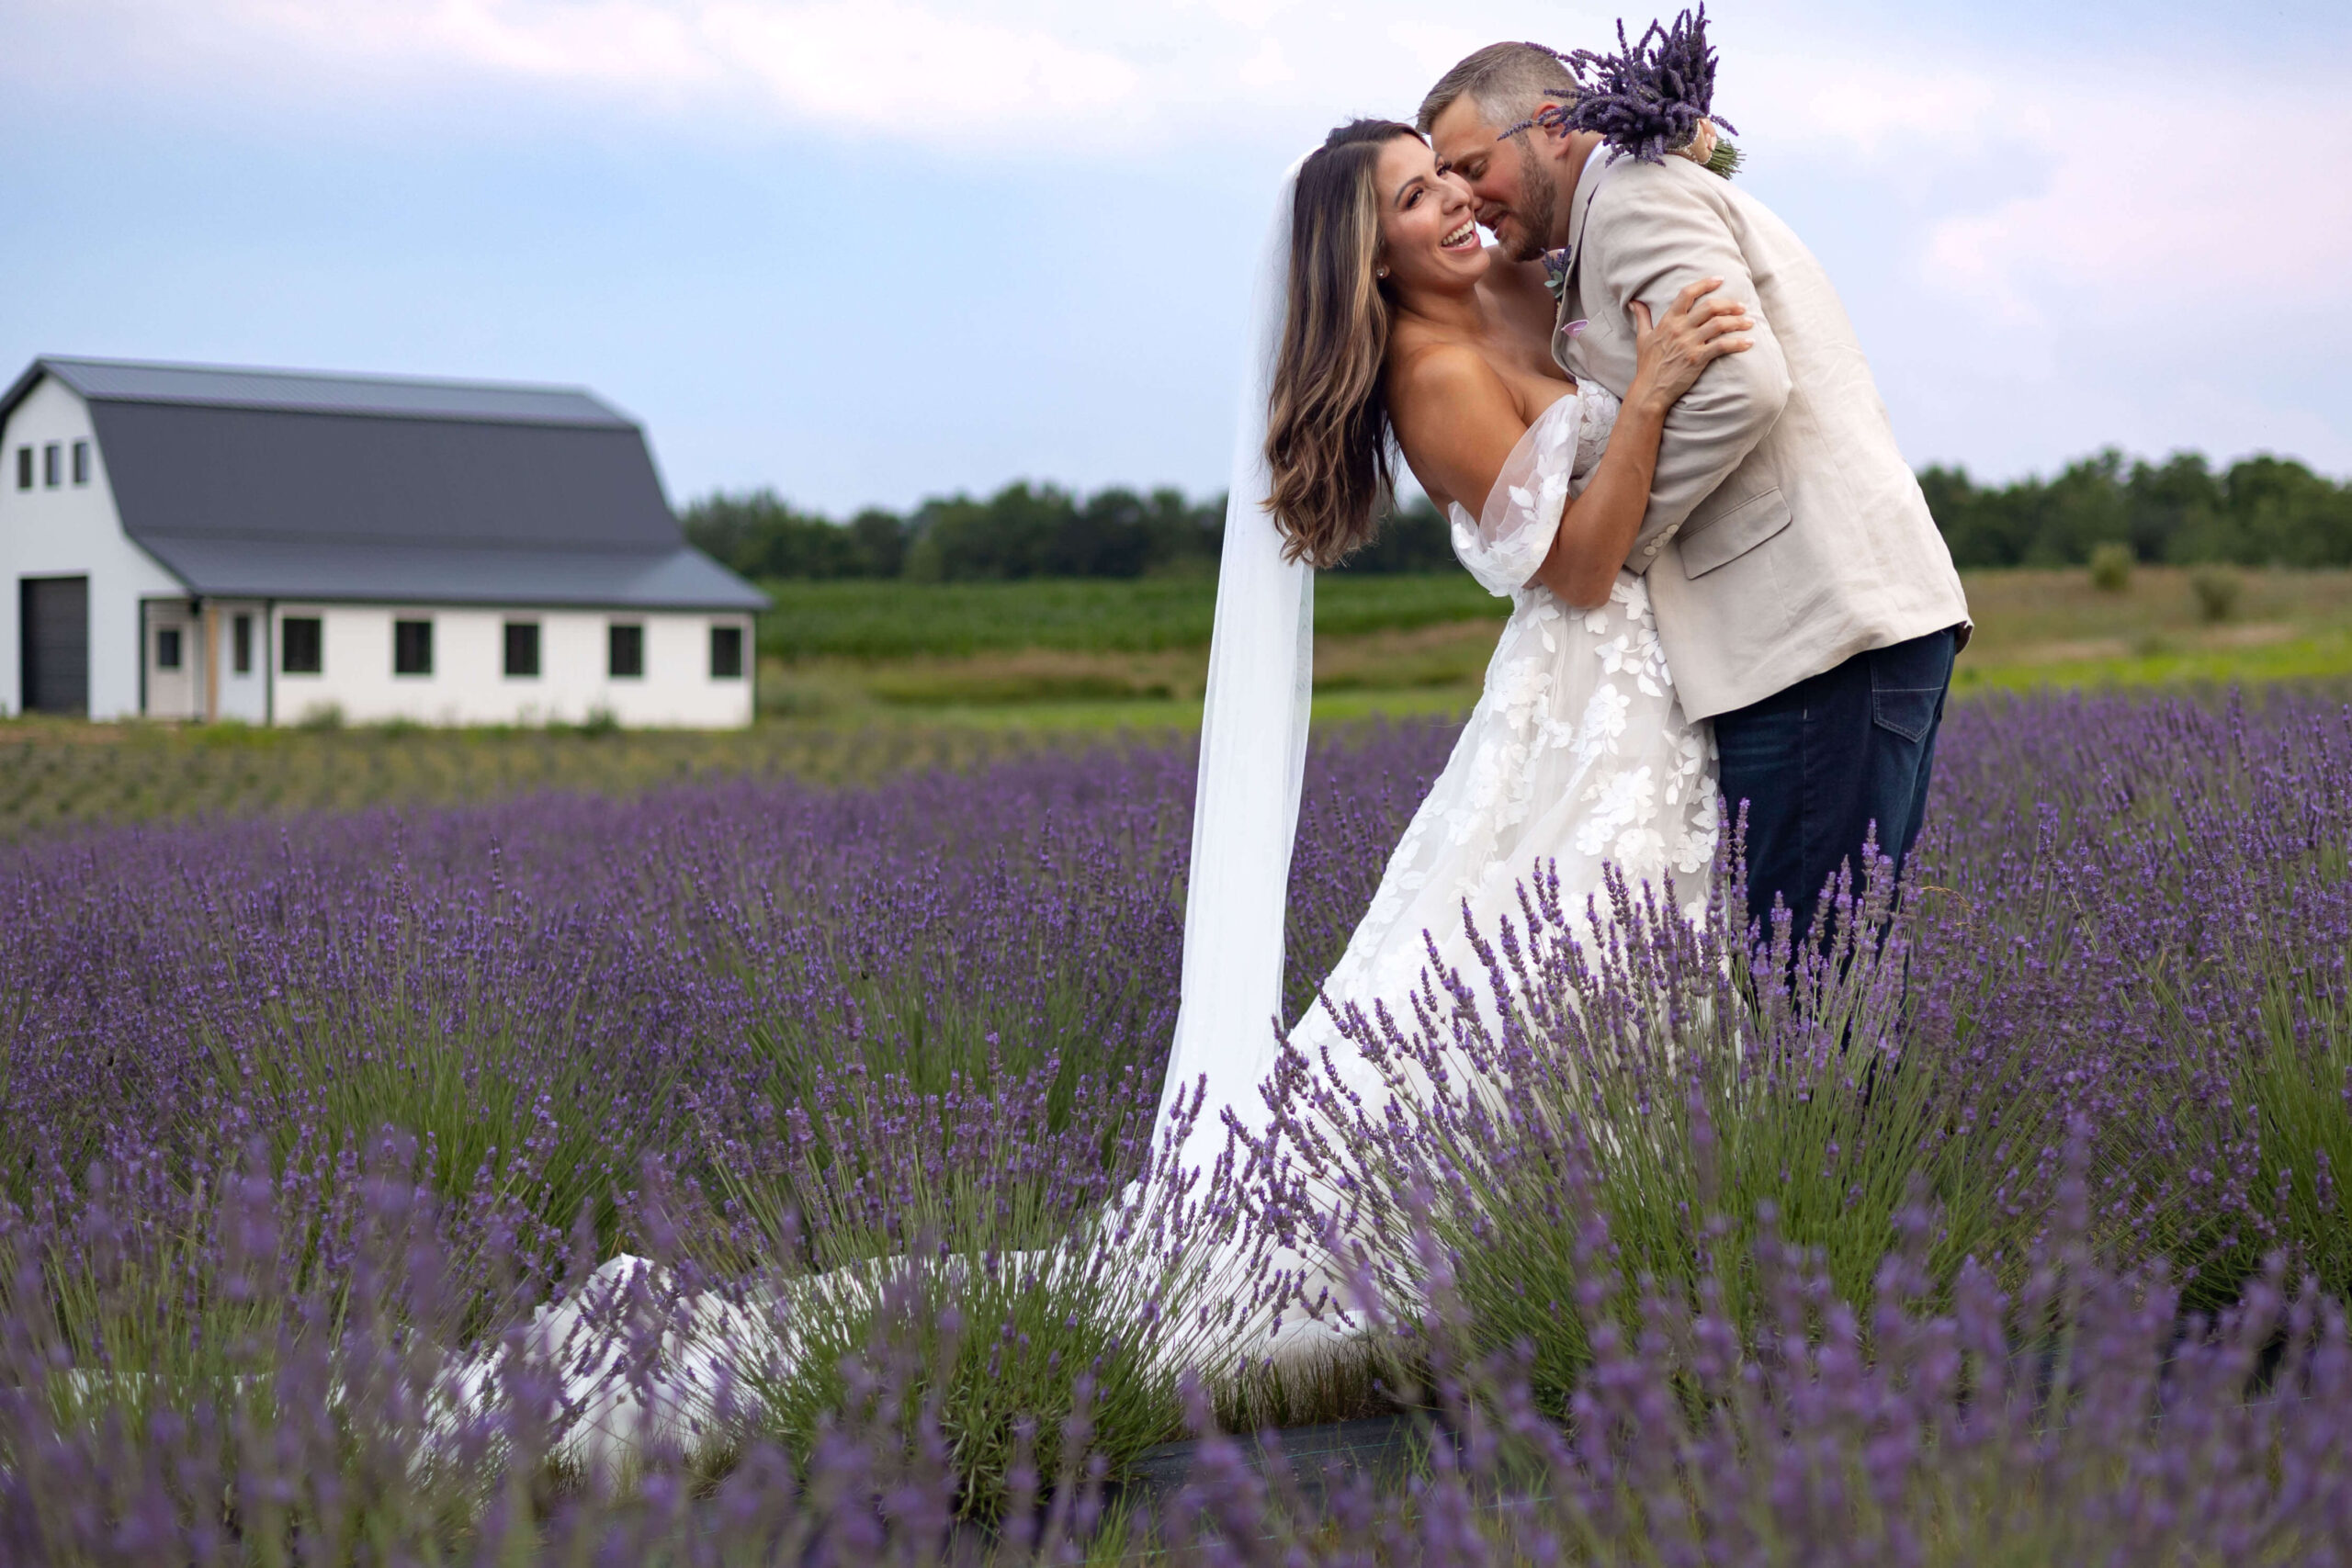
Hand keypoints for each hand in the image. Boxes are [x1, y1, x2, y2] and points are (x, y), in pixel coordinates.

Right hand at [1627, 277, 1752, 411]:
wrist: (1650, 390)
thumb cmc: (1647, 364)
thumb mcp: (1641, 337)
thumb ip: (1641, 317)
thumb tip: (1633, 302)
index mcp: (1668, 320)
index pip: (1687, 294)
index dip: (1705, 283)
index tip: (1720, 279)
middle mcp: (1680, 329)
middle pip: (1710, 307)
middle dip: (1730, 304)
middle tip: (1742, 306)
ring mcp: (1689, 343)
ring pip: (1720, 324)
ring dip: (1738, 322)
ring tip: (1749, 322)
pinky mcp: (1698, 359)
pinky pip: (1722, 346)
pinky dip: (1738, 343)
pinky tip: (1749, 343)